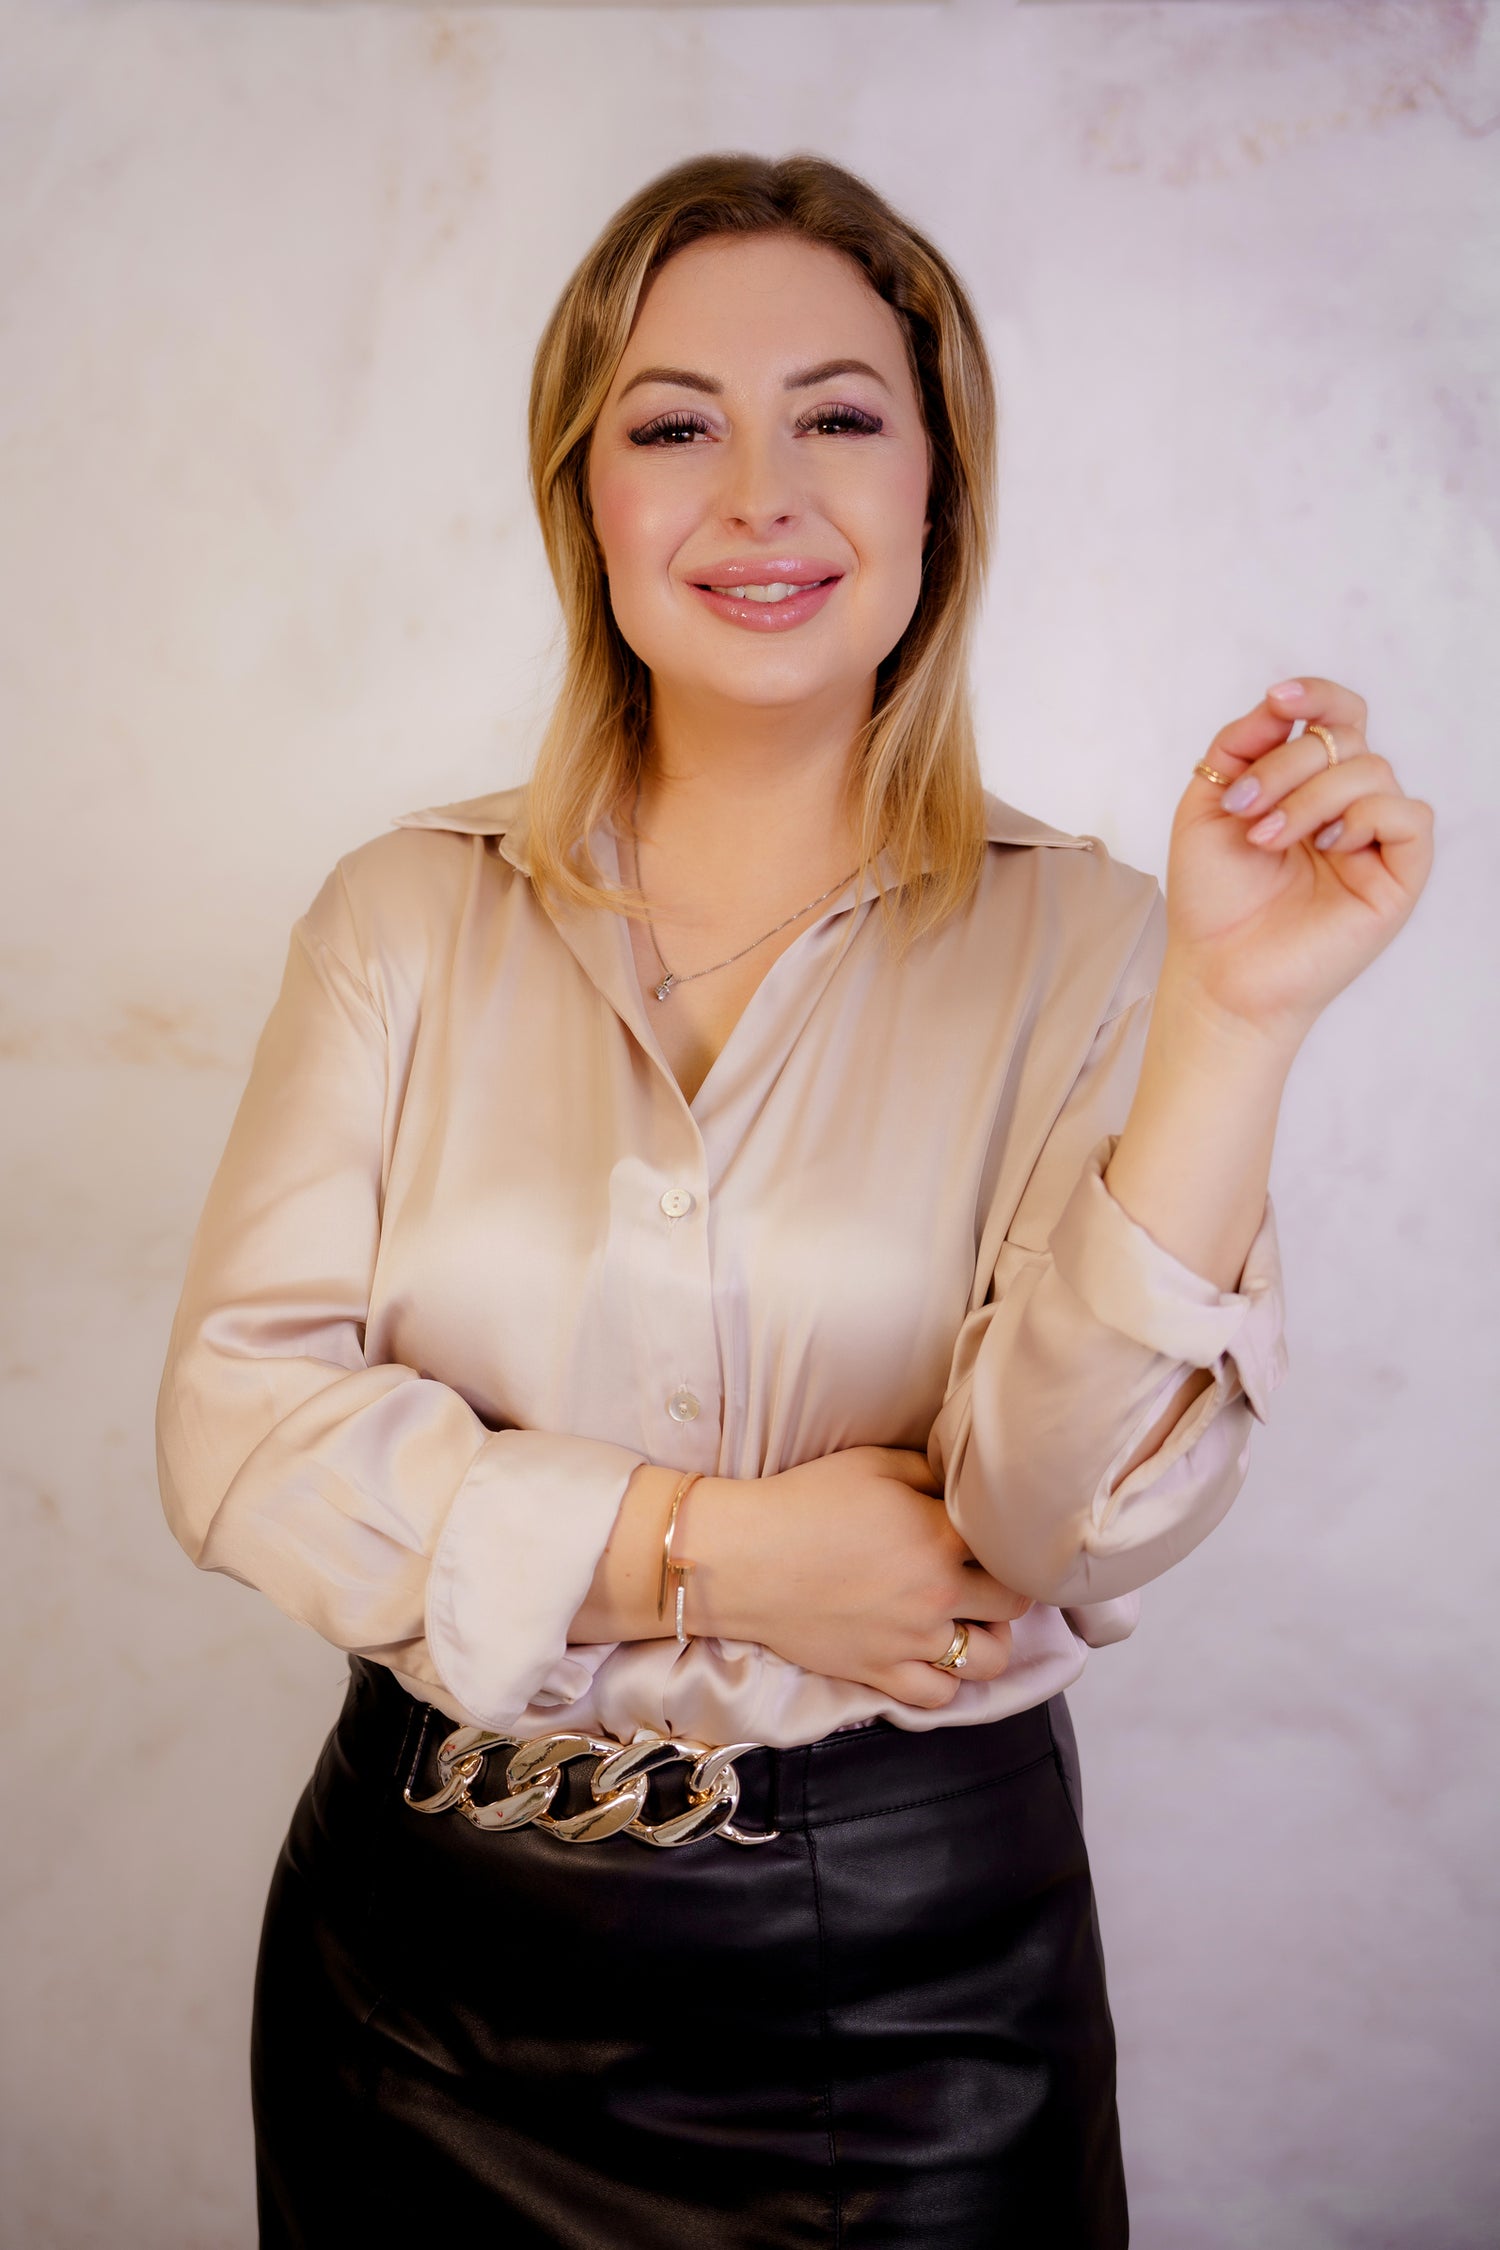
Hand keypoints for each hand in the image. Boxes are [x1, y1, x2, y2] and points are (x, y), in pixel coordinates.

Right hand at [686, 1447, 1031, 1710]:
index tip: (994, 1534)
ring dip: (990, 1638)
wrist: (744, 1557)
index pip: (1010, 1544)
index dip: (1007, 1537)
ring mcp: (911, 1639)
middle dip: (1008, 1586)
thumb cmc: (803, 1502)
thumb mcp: (873, 1464)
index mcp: (939, 1535)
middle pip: (1013, 1602)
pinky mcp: (881, 1672)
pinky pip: (940, 1696)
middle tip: (986, 1575)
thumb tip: (966, 1481)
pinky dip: (946, 1680)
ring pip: (989, 1658)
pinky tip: (935, 1656)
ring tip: (971, 1621)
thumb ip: (931, 1471)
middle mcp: (936, 1591)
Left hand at [1164, 677, 1434, 1049]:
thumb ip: (1240, 745)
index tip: (1278, 699)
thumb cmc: (1213, 899)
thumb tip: (1281, 704)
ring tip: (1267, 840)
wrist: (1217, 969)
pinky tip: (1328, 845)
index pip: (1335, 718)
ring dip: (1311, 796)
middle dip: (1285, 764)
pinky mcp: (1398, 876)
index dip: (1317, 695)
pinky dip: (1366, 816)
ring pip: (1372, 770)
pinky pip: (1410, 815)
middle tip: (1243, 809)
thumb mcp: (1208, 804)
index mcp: (1305, 785)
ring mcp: (1374, 840)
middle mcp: (1345, 806)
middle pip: (1345, 739)